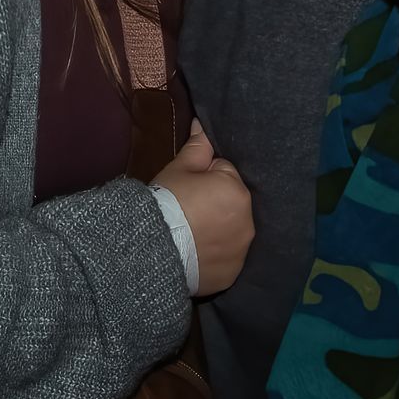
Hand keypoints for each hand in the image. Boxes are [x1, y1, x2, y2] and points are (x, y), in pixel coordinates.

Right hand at [152, 120, 253, 296]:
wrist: (151, 251)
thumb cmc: (166, 203)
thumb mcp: (179, 169)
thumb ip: (198, 145)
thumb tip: (203, 124)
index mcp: (238, 191)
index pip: (224, 173)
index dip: (204, 178)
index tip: (187, 188)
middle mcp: (247, 222)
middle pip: (231, 204)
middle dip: (215, 203)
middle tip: (187, 211)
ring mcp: (241, 251)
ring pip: (231, 231)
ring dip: (218, 231)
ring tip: (190, 235)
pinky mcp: (232, 274)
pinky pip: (226, 258)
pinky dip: (215, 256)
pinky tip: (195, 254)